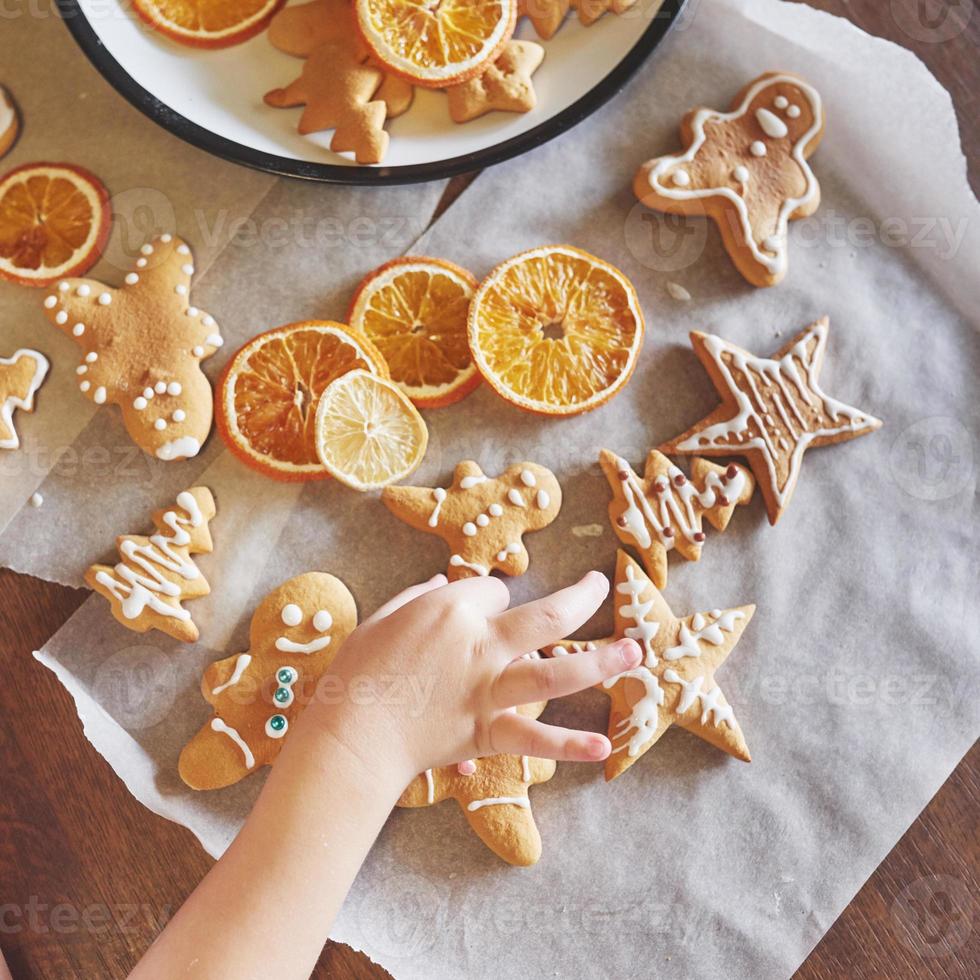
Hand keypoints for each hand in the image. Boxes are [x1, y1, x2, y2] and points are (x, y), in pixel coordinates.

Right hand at [303, 570, 641, 784]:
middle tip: (602, 588)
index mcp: (452, 610)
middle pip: (546, 615)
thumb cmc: (358, 671)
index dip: (493, 600)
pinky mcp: (488, 731)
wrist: (351, 733)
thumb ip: (417, 598)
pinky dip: (569, 745)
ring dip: (599, 663)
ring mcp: (490, 690)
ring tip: (634, 653)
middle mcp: (481, 645)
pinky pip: (535, 738)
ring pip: (556, 673)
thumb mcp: (383, 618)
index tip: (486, 612)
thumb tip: (440, 585)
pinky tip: (602, 747)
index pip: (495, 592)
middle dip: (582, 599)